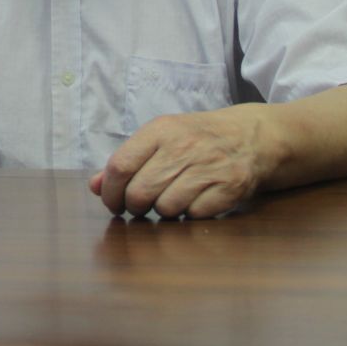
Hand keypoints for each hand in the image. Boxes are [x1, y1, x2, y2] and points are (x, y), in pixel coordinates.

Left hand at [90, 106, 270, 218]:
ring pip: (165, 208)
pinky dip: (189, 215)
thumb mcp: (161, 137)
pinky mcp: (229, 187)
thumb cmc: (197, 138)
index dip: (110, 192)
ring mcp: (208, 167)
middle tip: (140, 206)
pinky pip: (193, 215)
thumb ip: (127, 160)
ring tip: (170, 200)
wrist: (252, 136)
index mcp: (161, 130)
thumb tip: (95, 186)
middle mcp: (184, 146)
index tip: (112, 203)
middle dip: (134, 207)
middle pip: (139, 192)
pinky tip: (194, 202)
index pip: (120, 166)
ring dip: (162, 212)